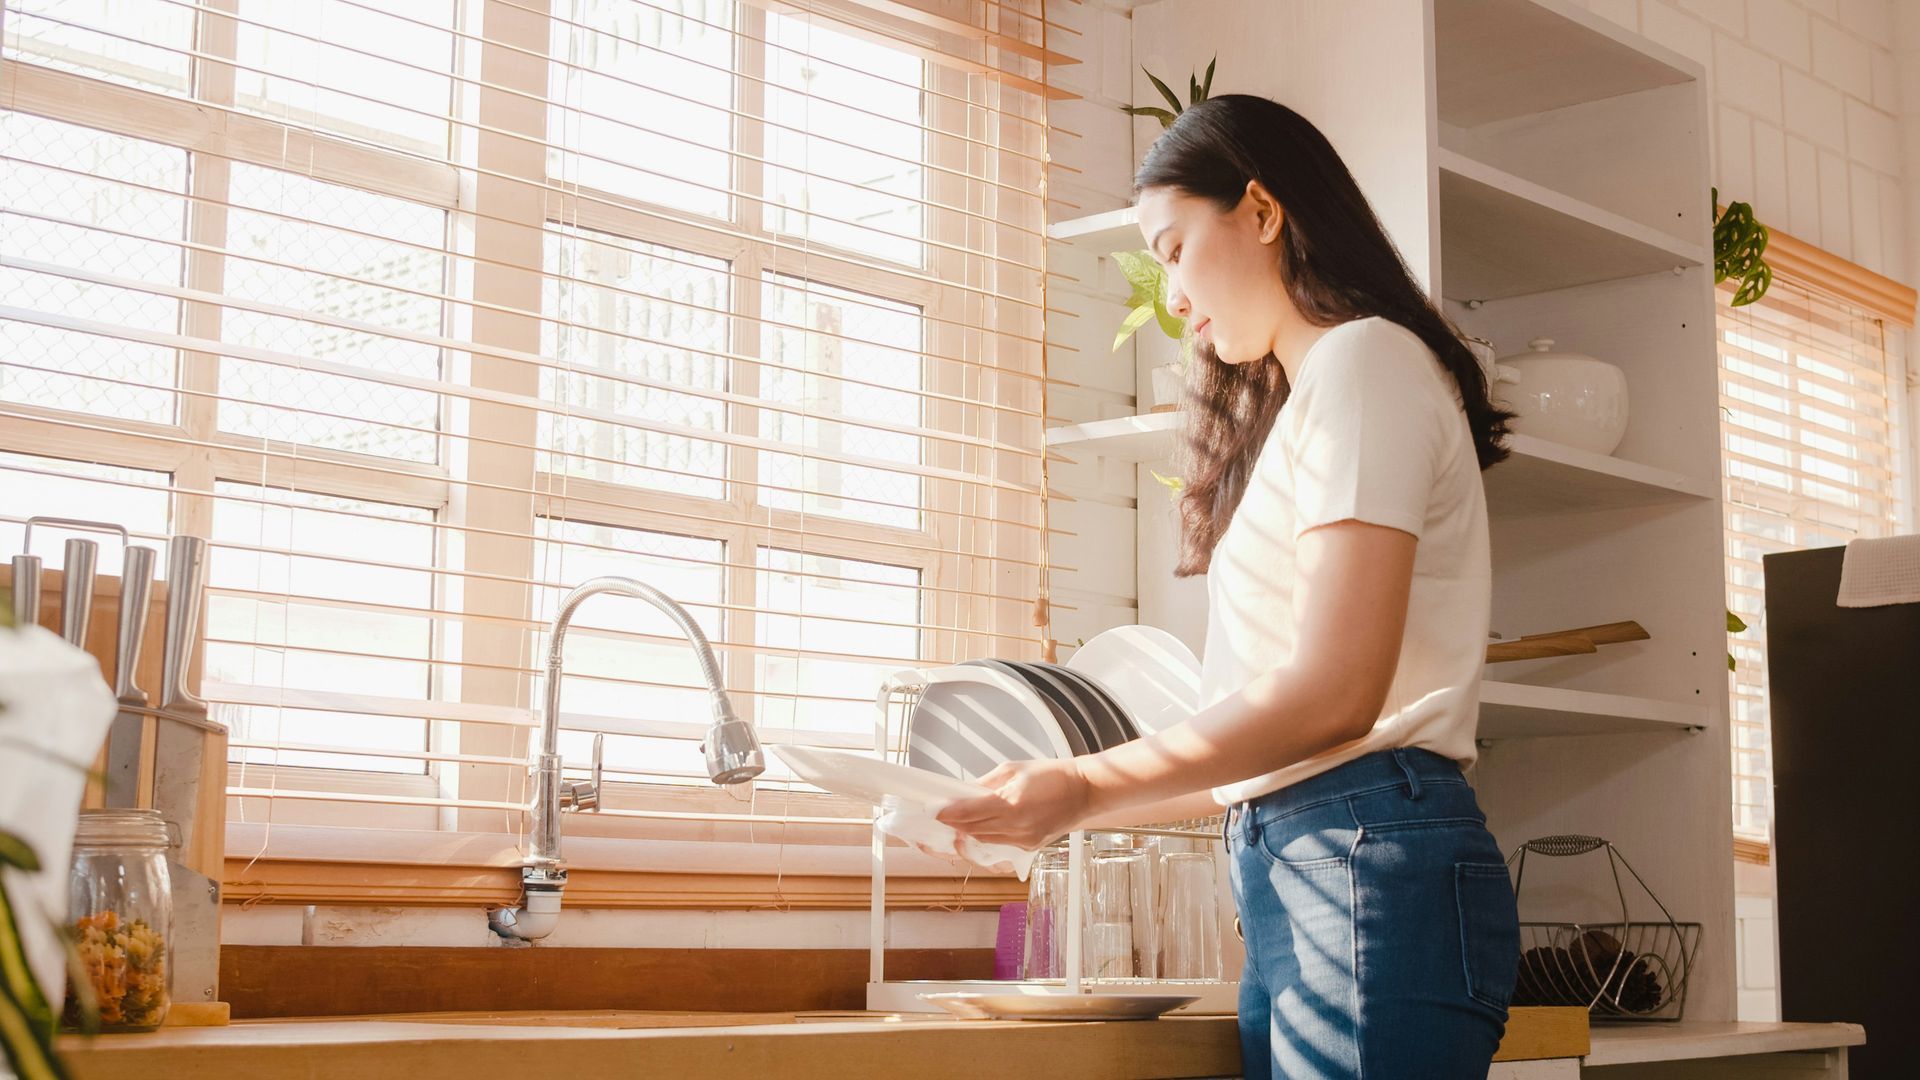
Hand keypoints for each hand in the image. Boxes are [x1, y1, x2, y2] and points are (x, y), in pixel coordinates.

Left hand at [935, 758, 1091, 849]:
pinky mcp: (1029, 847)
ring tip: (956, 823)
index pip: (969, 812)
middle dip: (954, 824)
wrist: (1084, 792)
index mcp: (1012, 803)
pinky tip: (979, 829)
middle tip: (940, 817)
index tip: (935, 811)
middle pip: (973, 830)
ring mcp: (1024, 840)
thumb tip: (964, 792)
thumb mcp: (1014, 769)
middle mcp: (1017, 826)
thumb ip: (986, 783)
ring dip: (968, 833)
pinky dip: (986, 838)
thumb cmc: (1053, 776)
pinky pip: (999, 846)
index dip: (948, 813)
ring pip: (984, 841)